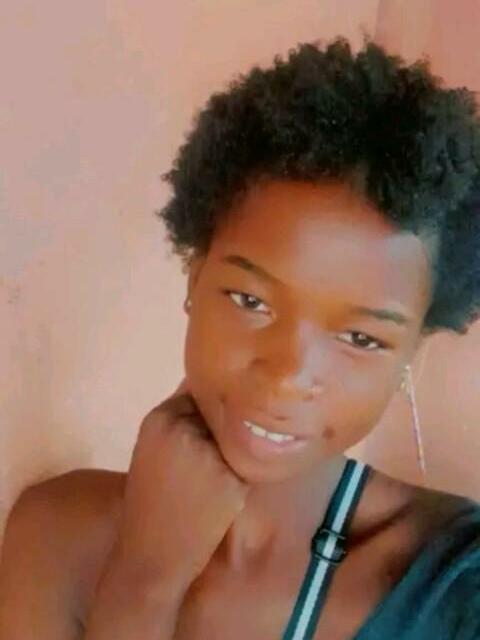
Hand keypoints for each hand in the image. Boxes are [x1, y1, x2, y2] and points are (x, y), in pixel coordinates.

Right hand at [114, 378, 249, 592]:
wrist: (150, 554)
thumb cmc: (150, 499)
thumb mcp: (153, 448)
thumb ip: (179, 417)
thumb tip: (216, 389)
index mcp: (160, 418)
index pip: (199, 391)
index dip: (207, 408)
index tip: (205, 427)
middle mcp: (184, 429)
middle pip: (221, 413)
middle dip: (220, 429)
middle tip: (203, 462)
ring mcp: (209, 454)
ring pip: (237, 438)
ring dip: (232, 452)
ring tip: (209, 481)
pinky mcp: (232, 480)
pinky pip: (246, 466)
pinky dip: (239, 478)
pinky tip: (219, 497)